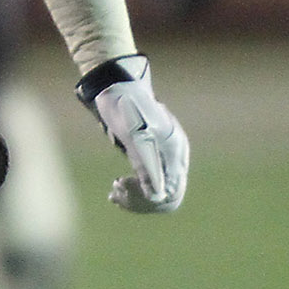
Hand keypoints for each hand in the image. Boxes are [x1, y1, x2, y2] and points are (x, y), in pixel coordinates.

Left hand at [77, 55, 188, 213]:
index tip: (121, 185)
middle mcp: (175, 156)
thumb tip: (157, 195)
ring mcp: (166, 158)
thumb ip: (145, 162)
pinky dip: (134, 193)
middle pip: (168, 197)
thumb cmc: (124, 105)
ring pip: (159, 196)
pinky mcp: (154, 160)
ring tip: (113, 193)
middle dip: (141, 201)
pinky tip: (116, 189)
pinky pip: (152, 188)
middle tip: (114, 191)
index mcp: (175, 149)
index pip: (172, 191)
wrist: (117, 87)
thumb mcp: (131, 132)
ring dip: (136, 200)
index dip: (147, 198)